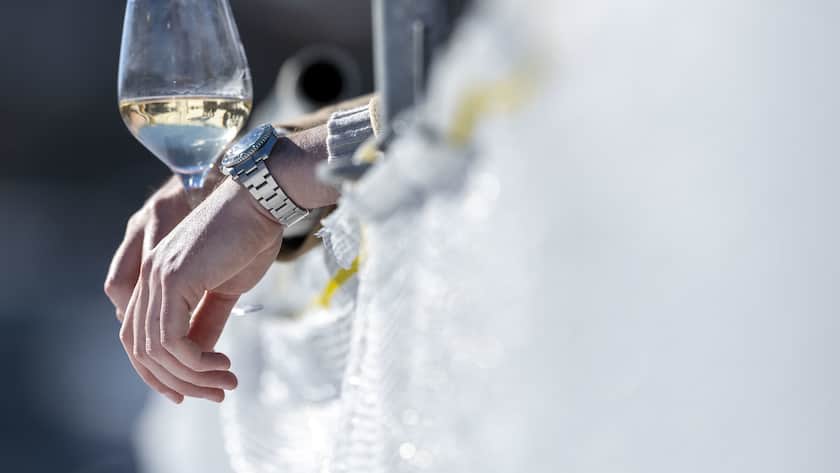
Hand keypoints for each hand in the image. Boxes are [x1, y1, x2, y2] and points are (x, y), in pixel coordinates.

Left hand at [119, 179, 283, 402]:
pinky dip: (195, 363)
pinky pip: (172, 339)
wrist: (261, 203)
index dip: (158, 371)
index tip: (192, 391)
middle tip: (214, 394)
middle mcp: (148, 277)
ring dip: (191, 377)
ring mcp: (156, 277)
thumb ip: (206, 322)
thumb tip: (199, 359)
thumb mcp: (225, 290)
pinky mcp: (172, 278)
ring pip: (156, 350)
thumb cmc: (249, 238)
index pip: (139, 336)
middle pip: (140, 350)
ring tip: (224, 384)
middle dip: (176, 382)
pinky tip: (221, 366)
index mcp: (156, 278)